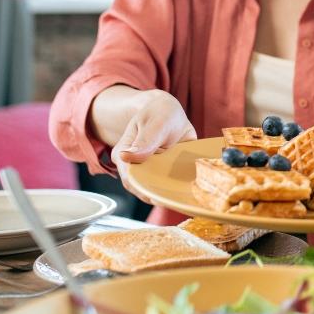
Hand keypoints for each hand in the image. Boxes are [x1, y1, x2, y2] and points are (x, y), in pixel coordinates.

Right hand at [110, 89, 196, 203]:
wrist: (170, 112)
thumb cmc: (160, 113)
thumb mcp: (156, 122)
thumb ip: (145, 140)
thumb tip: (127, 157)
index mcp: (123, 155)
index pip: (130, 178)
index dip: (144, 189)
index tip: (159, 197)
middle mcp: (134, 166)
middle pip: (143, 188)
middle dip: (159, 196)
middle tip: (177, 201)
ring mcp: (149, 171)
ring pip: (156, 189)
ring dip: (169, 194)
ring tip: (184, 199)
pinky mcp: (162, 173)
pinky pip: (168, 185)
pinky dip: (178, 189)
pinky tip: (189, 193)